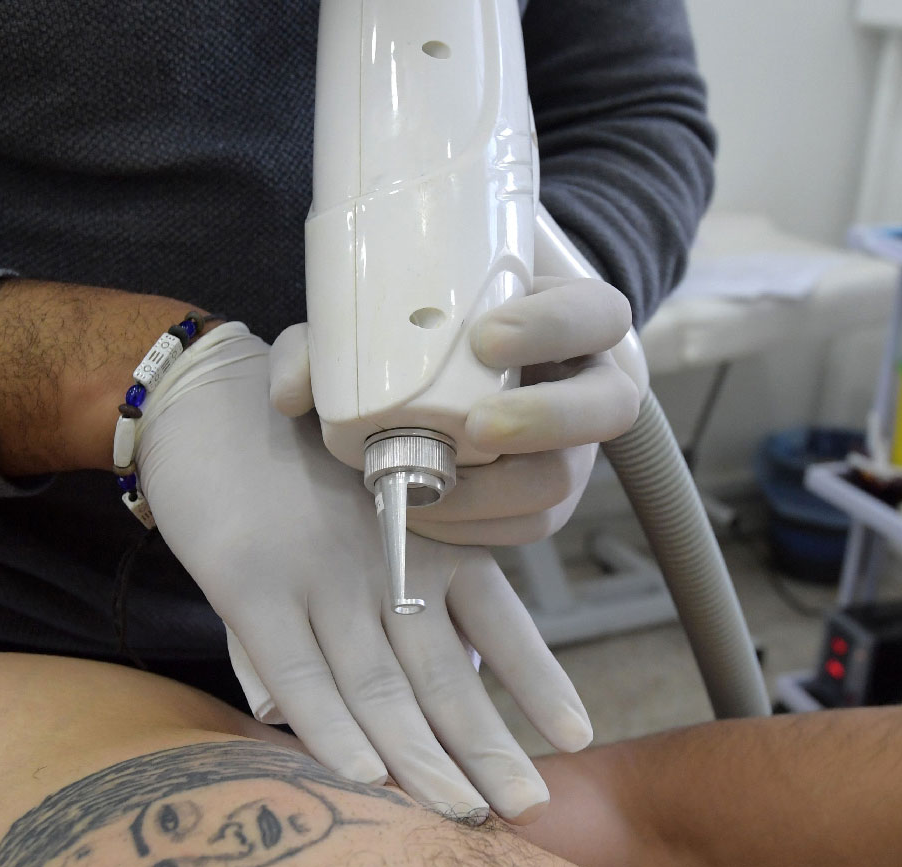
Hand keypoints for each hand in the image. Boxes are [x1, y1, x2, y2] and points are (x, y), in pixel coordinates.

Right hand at [136, 325, 593, 821]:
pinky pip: (298, 673)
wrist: (202, 395)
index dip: (537, 681)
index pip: (498, 621)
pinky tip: (366, 779)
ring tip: (466, 815)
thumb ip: (364, 609)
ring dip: (422, 760)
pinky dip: (331, 729)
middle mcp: (386, 563)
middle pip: (447, 673)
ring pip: (381, 687)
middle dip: (488, 748)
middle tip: (529, 808)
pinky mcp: (251, 582)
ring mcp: (319, 576)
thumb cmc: (287, 463)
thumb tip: (338, 710)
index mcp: (428, 542)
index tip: (574, 738)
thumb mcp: (353, 524)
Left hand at [270, 277, 640, 545]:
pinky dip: (477, 528)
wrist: (453, 365)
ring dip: (495, 494)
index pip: (597, 313)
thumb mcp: (395, 304)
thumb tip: (292, 395)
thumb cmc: (435, 321)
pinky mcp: (550, 501)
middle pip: (608, 408)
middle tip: (478, 427)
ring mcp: (576, 448)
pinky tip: (426, 516)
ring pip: (564, 482)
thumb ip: (333, 336)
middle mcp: (591, 384)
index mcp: (574, 316)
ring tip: (428, 490)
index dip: (553, 326)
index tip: (486, 336)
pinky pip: (529, 527)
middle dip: (545, 419)